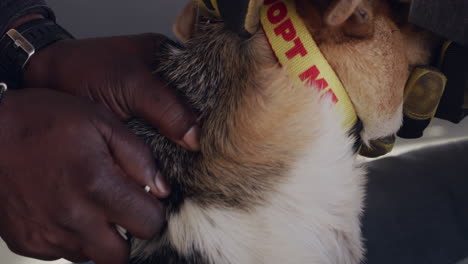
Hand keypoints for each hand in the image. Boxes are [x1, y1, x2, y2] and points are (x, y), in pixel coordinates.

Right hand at [0, 88, 168, 263]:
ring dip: (100, 237)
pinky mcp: (27, 242)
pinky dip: (71, 237)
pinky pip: (62, 253)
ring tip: (89, 203)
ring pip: (91, 256)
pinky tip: (65, 208)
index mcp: (97, 187)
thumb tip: (163, 190)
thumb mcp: (101, 122)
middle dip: (129, 235)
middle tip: (122, 209)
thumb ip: (139, 158)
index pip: (149, 225)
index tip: (145, 199)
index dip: (153, 212)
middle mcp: (72, 219)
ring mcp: (46, 235)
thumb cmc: (43, 122)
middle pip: (121, 256)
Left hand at [23, 33, 199, 150]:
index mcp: (168, 61)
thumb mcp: (132, 86)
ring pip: (177, 130)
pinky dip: (164, 155)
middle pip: (192, 111)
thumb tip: (196, 138)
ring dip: (180, 148)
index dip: (212, 110)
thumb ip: (167, 109)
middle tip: (208, 157)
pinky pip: (160, 142)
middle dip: (197, 133)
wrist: (45, 84)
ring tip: (195, 167)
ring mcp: (151, 107)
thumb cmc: (84, 70)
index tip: (220, 135)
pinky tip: (173, 167)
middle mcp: (163, 84)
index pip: (202, 86)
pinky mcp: (139, 127)